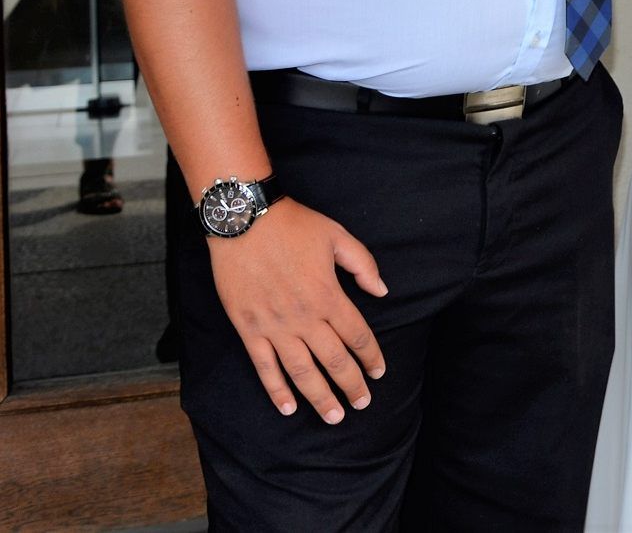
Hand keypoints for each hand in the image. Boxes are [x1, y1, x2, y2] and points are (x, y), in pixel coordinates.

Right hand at [207, 199, 387, 421]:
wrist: (244, 221)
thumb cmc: (294, 225)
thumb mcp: (338, 236)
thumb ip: (363, 266)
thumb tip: (381, 291)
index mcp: (329, 296)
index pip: (357, 336)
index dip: (371, 357)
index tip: (379, 372)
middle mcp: (304, 317)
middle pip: (334, 360)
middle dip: (351, 386)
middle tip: (363, 403)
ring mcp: (275, 327)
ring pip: (302, 372)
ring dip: (320, 398)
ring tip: (334, 417)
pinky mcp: (249, 330)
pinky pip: (265, 368)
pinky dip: (277, 390)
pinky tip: (289, 408)